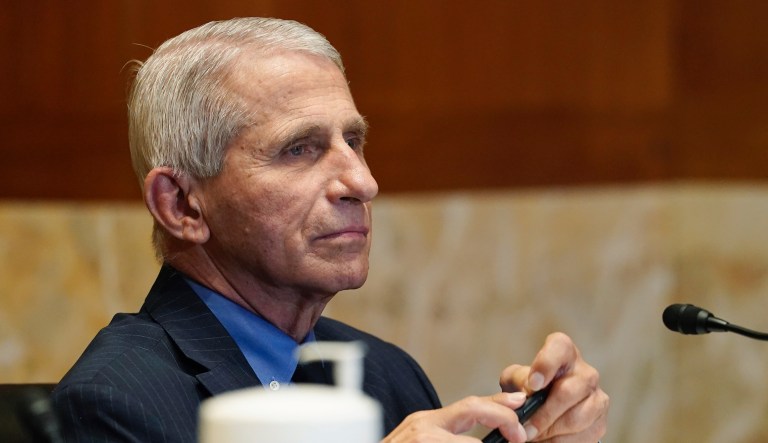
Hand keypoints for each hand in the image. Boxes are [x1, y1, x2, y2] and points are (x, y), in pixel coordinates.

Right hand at [382, 392, 528, 441]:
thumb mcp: (421, 441)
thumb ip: (449, 437)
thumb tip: (484, 439)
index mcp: (426, 423)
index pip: (469, 406)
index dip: (498, 406)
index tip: (521, 405)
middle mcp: (422, 426)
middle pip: (471, 407)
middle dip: (502, 416)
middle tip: (521, 435)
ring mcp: (419, 438)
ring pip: (469, 442)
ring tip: (509, 441)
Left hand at [499, 332, 608, 441]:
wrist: (545, 408)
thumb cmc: (529, 387)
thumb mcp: (516, 379)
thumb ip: (518, 380)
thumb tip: (527, 392)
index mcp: (563, 352)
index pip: (560, 347)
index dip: (546, 365)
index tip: (533, 385)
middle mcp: (585, 372)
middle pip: (568, 392)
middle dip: (544, 414)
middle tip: (525, 428)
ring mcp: (597, 397)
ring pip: (577, 418)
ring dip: (551, 432)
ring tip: (532, 436)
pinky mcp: (600, 421)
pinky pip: (583, 436)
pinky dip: (560, 442)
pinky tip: (546, 441)